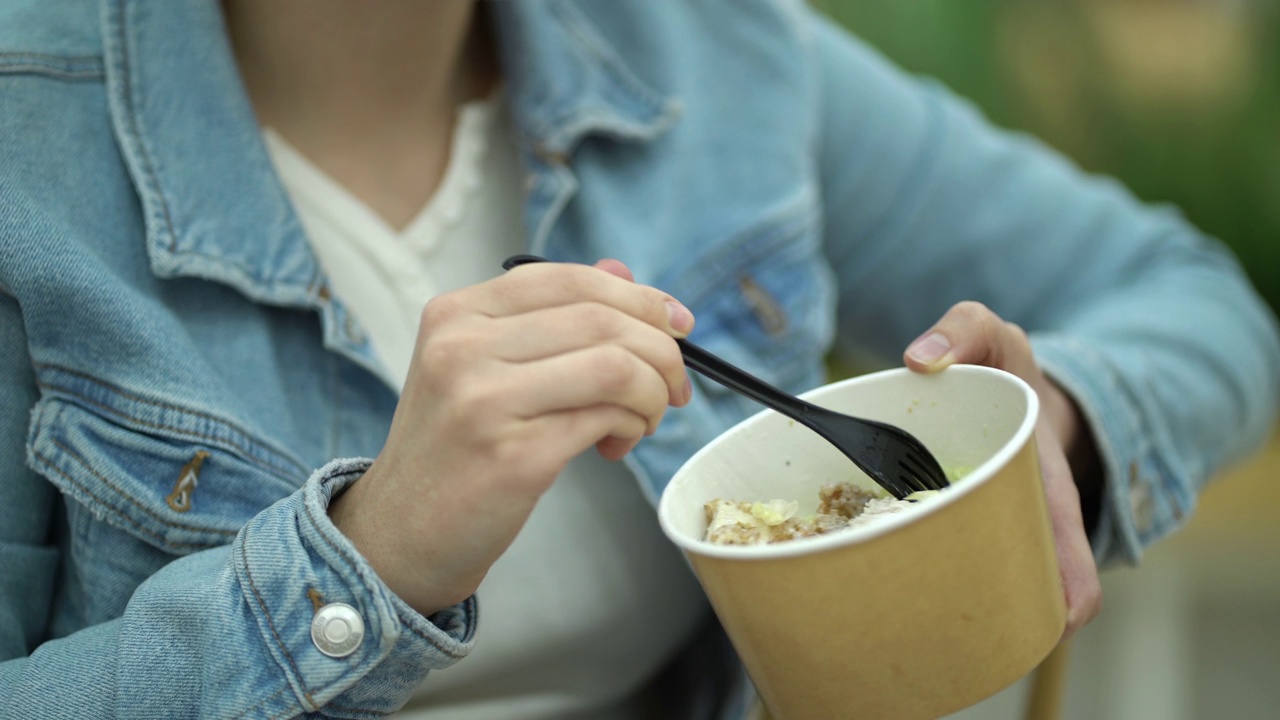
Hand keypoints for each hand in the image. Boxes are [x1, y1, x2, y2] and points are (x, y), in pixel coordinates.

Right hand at [330, 260, 694, 615]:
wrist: (399, 536)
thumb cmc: (453, 451)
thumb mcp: (483, 368)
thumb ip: (549, 319)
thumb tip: (623, 275)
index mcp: (456, 315)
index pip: (568, 280)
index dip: (638, 297)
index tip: (677, 324)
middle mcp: (463, 348)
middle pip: (601, 319)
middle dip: (661, 351)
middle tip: (674, 387)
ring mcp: (484, 402)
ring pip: (616, 365)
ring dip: (653, 393)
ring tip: (642, 420)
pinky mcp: (514, 457)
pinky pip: (607, 417)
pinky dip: (633, 426)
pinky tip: (614, 444)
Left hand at [903, 301, 1101, 638]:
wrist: (985, 376)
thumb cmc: (990, 358)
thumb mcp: (986, 332)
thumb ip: (962, 330)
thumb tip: (920, 360)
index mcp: (1039, 470)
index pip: (1064, 530)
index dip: (1072, 577)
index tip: (1069, 616)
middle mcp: (1017, 504)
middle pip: (1026, 566)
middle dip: (1016, 603)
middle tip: (985, 632)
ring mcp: (982, 517)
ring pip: (982, 569)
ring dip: (971, 601)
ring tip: (941, 630)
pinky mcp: (944, 520)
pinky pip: (938, 551)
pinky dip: (927, 573)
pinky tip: (900, 597)